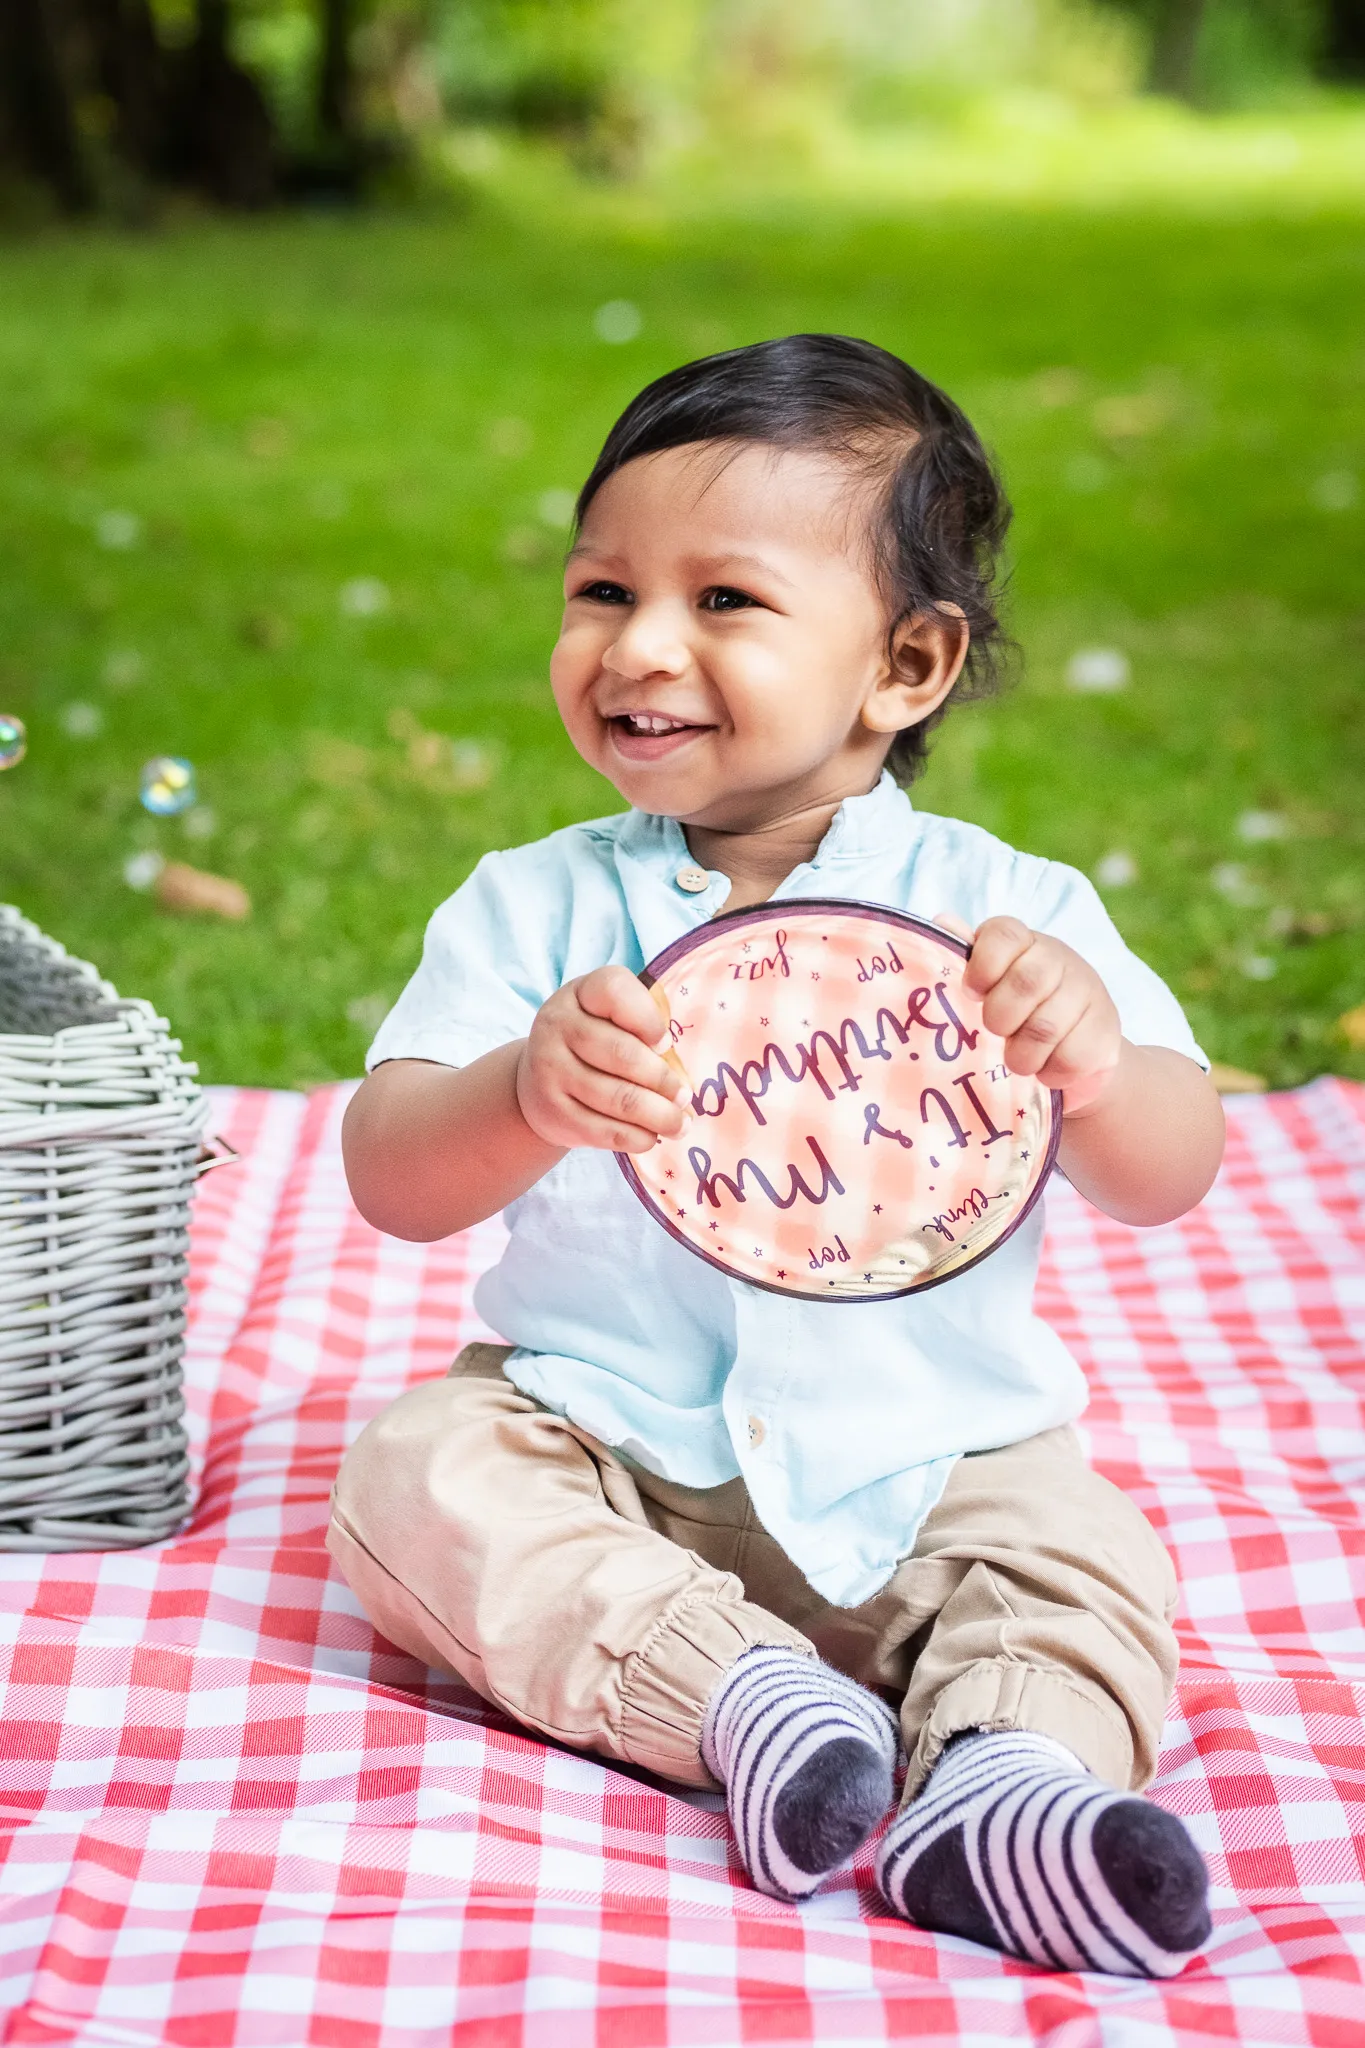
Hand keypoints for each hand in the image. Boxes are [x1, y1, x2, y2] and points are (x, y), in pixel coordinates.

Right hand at [516, 966, 692, 1153]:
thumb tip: (681, 1069)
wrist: (537, 1081)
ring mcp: (551, 1071)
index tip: (666, 1044)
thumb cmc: (593, 1040)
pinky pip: (605, 1131)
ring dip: (659, 1116)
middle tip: (685, 1096)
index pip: (614, 992)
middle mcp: (558, 1026)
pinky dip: (637, 1137)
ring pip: (618, 1099)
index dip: (648, 1019)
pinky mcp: (555, 1113)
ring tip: (681, 1124)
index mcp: (580, 994)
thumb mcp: (610, 1016)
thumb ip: (643, 1024)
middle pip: (622, 1054)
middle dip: (663, 1080)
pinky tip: (653, 1136)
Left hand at [960, 915, 1121, 1115]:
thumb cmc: (1021, 1010)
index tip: (972, 992)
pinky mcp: (1106, 1029)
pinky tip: (1048, 1068)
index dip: (982, 966)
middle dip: (1001, 1018)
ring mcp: (1087, 991)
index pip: (1004, 934)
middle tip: (999, 1032)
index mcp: (1024, 942)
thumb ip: (968, 957)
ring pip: (1046, 1027)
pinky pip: (1071, 1057)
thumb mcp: (991, 984)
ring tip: (1019, 1059)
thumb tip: (944, 921)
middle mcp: (1059, 958)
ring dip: (1022, 1055)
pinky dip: (1050, 1072)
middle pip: (1026, 982)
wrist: (1078, 1047)